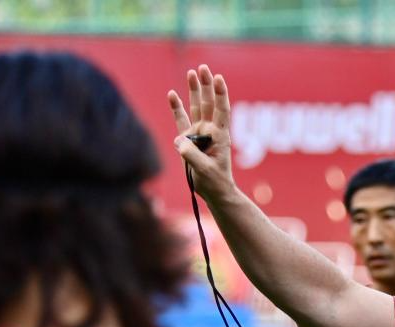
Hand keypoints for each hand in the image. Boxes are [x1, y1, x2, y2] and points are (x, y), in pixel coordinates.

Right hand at [168, 64, 235, 201]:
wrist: (213, 190)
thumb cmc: (215, 181)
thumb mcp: (204, 170)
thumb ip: (192, 154)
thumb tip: (178, 140)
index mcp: (220, 136)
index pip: (222, 110)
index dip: (221, 94)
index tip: (219, 78)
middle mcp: (210, 130)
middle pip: (208, 103)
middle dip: (206, 85)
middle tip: (203, 68)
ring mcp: (199, 133)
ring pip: (196, 107)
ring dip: (194, 90)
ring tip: (192, 73)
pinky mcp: (188, 139)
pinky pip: (181, 120)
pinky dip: (177, 107)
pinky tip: (172, 93)